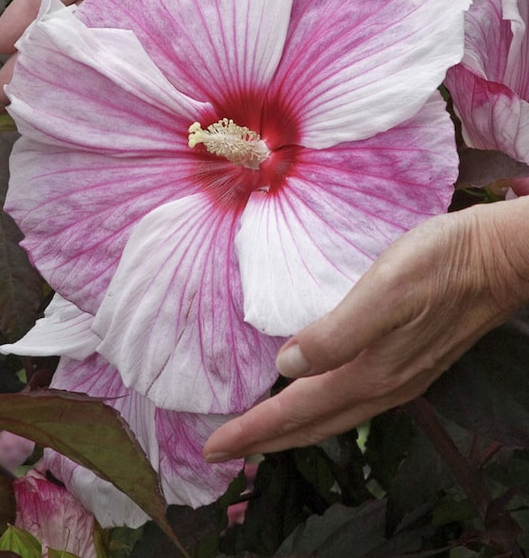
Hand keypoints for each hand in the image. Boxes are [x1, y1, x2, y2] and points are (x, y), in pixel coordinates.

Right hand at [0, 0, 281, 101]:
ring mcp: (174, 21)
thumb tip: (60, 2)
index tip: (1, 46)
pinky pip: (162, 73)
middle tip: (13, 98)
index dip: (30, 15)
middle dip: (47, 63)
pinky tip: (113, 118)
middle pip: (85, 30)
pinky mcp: (207, 48)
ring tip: (49, 118)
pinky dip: (137, 94)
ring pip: (119, 57)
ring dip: (85, 87)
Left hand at [204, 196, 528, 458]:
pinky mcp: (409, 362)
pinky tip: (317, 397)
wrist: (496, 260)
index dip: (253, 431)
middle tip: (225, 451)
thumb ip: (336, 334)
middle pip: (312, 425)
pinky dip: (322, 411)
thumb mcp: (384, 291)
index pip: (294, 411)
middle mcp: (381, 385)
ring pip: (332, 417)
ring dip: (293, 430)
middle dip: (266, 441)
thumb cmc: (439, 266)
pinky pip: (352, 401)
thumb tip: (287, 367)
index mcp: (367, 372)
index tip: (214, 447)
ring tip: (263, 434)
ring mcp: (398, 378)